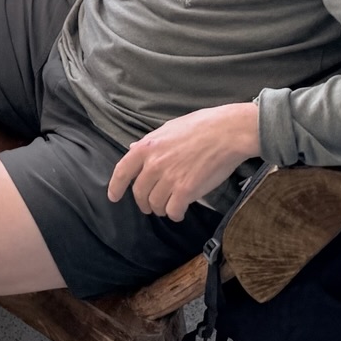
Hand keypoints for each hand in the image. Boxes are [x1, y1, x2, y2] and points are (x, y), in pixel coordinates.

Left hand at [107, 102, 260, 220]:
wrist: (227, 132)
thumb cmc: (200, 126)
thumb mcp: (167, 129)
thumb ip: (149, 143)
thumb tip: (132, 150)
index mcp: (146, 147)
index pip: (122, 172)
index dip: (115, 187)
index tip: (113, 197)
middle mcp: (153, 164)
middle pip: (139, 193)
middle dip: (144, 203)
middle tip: (151, 206)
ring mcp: (169, 178)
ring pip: (155, 205)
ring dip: (161, 209)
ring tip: (170, 206)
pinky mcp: (186, 190)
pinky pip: (173, 211)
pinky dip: (175, 214)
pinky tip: (180, 212)